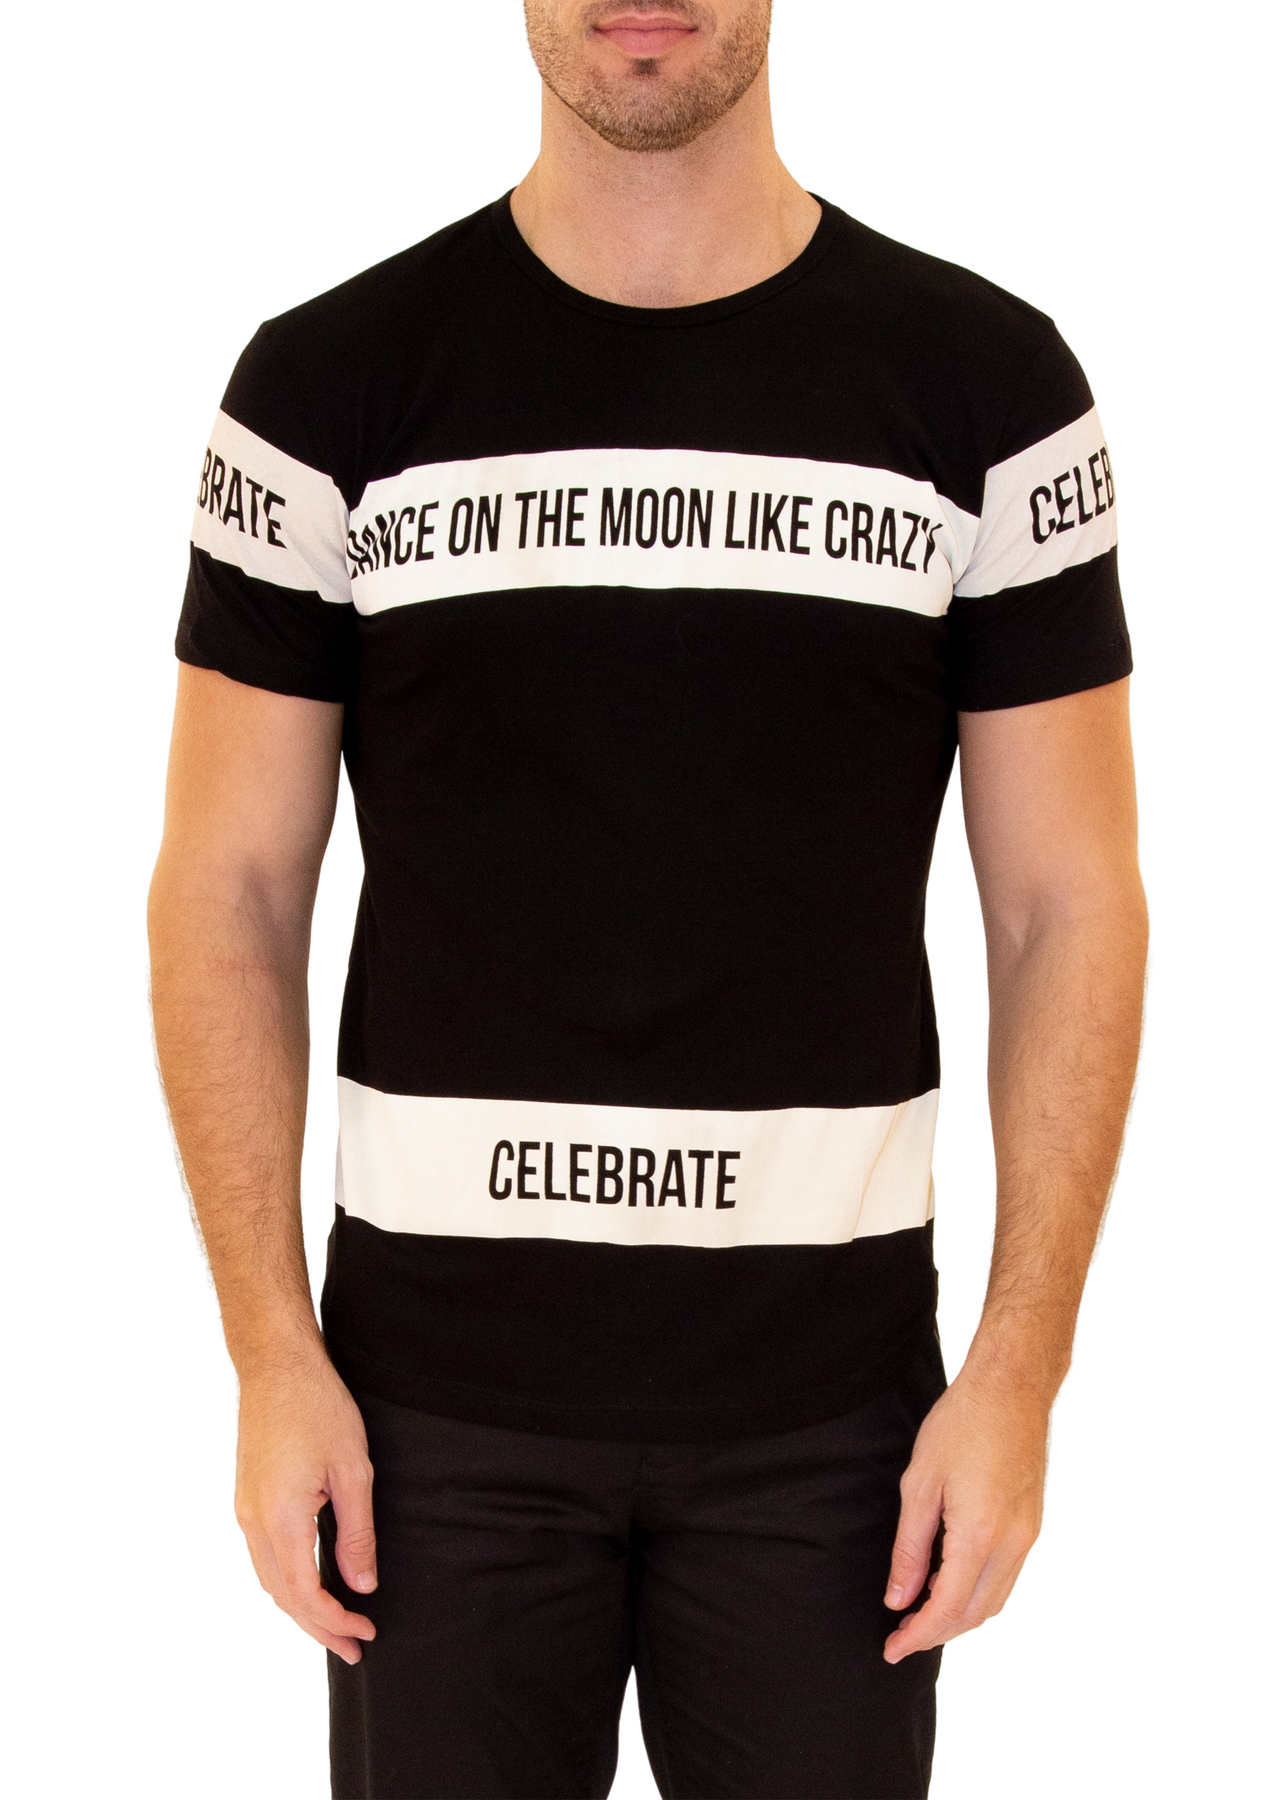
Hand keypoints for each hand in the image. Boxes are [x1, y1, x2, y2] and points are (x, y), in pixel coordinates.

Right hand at [234, 1348, 377, 1664]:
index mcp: (279, 1519)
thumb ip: (357, 1533)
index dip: (335, 1621)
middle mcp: (252, 1522)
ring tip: (336, 1625)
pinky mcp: (246, 1498)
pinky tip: (311, 1584)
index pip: (305, 1594)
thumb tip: (363, 1585)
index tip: (366, 1633)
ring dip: (301, 1608)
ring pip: (269, 1580)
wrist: (276, 1365)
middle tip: (355, 1648)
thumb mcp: (353, 1470)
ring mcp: (244, 1510)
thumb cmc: (319, 1407)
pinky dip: (287, 1582)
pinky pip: (263, 1557)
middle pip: (282, 1597)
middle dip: (319, 1627)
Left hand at [883, 1367, 1047, 1662]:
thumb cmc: (961, 1424)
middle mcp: (1012, 1543)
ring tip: (920, 1615)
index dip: (918, 1634)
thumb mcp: (920, 1483)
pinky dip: (978, 1594)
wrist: (1011, 1387)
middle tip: (900, 1636)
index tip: (891, 1649)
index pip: (947, 1608)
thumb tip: (898, 1598)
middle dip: (936, 1632)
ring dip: (959, 1617)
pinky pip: (1006, 1578)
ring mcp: (1028, 1535)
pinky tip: (950, 1585)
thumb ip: (909, 1548)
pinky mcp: (1033, 1524)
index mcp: (980, 1534)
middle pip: (975, 1614)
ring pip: (994, 1601)